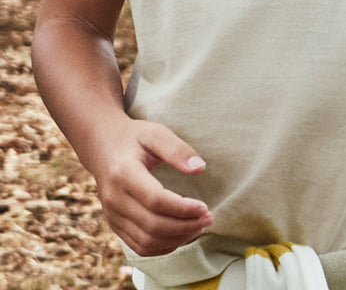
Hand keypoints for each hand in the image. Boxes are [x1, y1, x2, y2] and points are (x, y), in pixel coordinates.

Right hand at [89, 115, 212, 256]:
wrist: (102, 145)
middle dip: (185, 227)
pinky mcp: (114, 224)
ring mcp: (112, 215)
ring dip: (176, 240)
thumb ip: (177, 149)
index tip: (204, 208)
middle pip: (152, 225)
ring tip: (198, 227)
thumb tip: (200, 168)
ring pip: (146, 242)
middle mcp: (114, 198)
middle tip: (208, 218)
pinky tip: (182, 235)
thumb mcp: (156, 133)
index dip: (183, 209)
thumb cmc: (134, 137)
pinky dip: (163, 247)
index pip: (155, 200)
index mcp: (123, 172)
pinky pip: (139, 247)